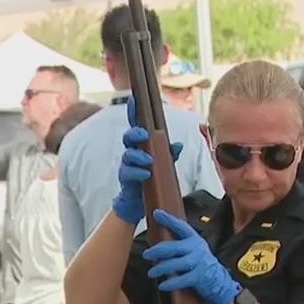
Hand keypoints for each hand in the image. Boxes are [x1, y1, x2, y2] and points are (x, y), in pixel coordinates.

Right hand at [112, 97, 183, 224]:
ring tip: (149, 160)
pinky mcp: (126, 180)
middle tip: (144, 134)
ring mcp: (127, 166)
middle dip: (135, 134)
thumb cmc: (152, 180)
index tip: (133, 100)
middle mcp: (132, 153)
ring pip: (128, 155)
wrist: (140, 204)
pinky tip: (145, 174)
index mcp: (141, 146)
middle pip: (128, 137)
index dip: (133, 113)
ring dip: (138, 156)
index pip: (137, 126)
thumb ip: (169, 155)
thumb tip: (178, 144)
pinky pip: (128, 173)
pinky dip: (137, 172)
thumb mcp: (164, 166)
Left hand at [142, 209, 239, 303]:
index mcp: (193, 239)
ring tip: (151, 273)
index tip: (156, 213)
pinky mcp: (200, 276)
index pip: (181, 227)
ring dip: (164, 267)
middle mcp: (197, 248)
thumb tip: (153, 244)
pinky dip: (172, 283)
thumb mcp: (191, 248)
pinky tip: (162, 285)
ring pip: (179, 263)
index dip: (169, 220)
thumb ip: (176, 244)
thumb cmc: (198, 262)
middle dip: (159, 250)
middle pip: (176, 247)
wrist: (218, 278)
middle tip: (146, 254)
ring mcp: (199, 262)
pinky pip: (184, 279)